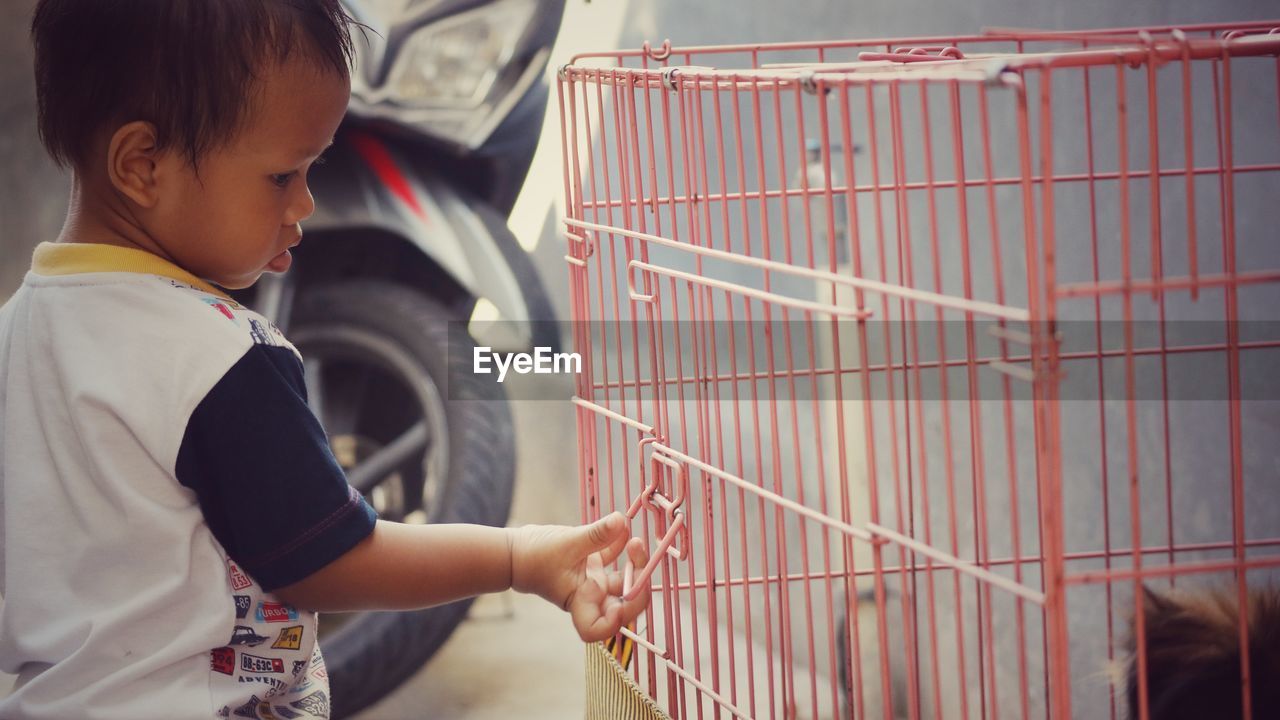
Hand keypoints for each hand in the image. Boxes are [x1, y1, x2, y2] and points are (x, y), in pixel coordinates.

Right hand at [509, 512, 650, 641]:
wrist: (514, 551)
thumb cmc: (534, 556)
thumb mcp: (568, 543)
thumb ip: (597, 534)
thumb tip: (621, 521)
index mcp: (580, 601)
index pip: (598, 628)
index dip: (614, 622)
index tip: (621, 602)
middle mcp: (589, 595)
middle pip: (623, 604)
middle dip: (638, 584)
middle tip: (643, 562)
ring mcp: (591, 581)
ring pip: (622, 580)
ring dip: (634, 563)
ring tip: (636, 541)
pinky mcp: (590, 566)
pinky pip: (613, 559)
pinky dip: (620, 545)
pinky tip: (622, 528)